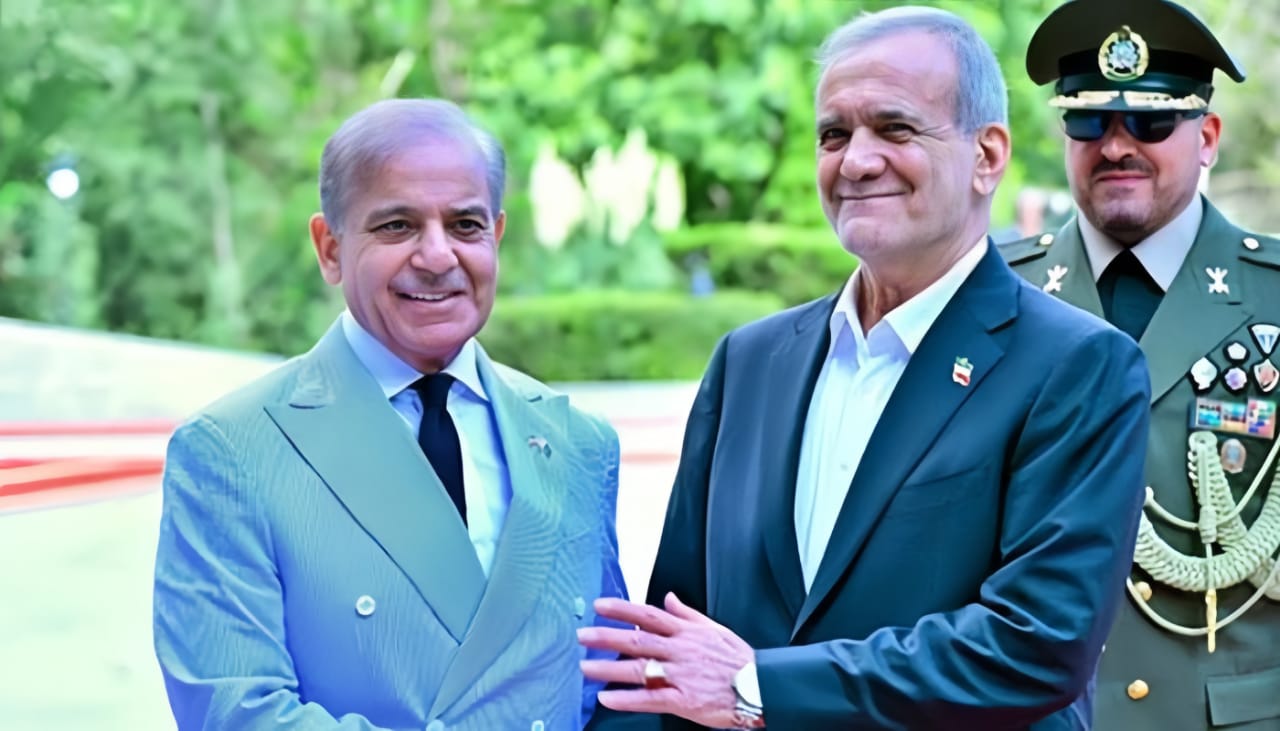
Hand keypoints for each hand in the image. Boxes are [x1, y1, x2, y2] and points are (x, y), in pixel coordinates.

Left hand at [577, 592, 758, 728]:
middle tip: (581, 636)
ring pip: (637, 669)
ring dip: (608, 668)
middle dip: (606, 637)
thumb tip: (668, 597)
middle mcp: (679, 651)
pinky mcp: (682, 700)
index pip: (648, 615)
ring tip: (585, 667)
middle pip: (636, 640)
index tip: (599, 605)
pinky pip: (649, 699)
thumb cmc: (739, 660)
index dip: (622, 609)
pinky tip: (607, 698)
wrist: (761, 688)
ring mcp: (679, 675)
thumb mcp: (715, 629)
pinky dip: (626, 699)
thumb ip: (687, 614)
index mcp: (686, 632)